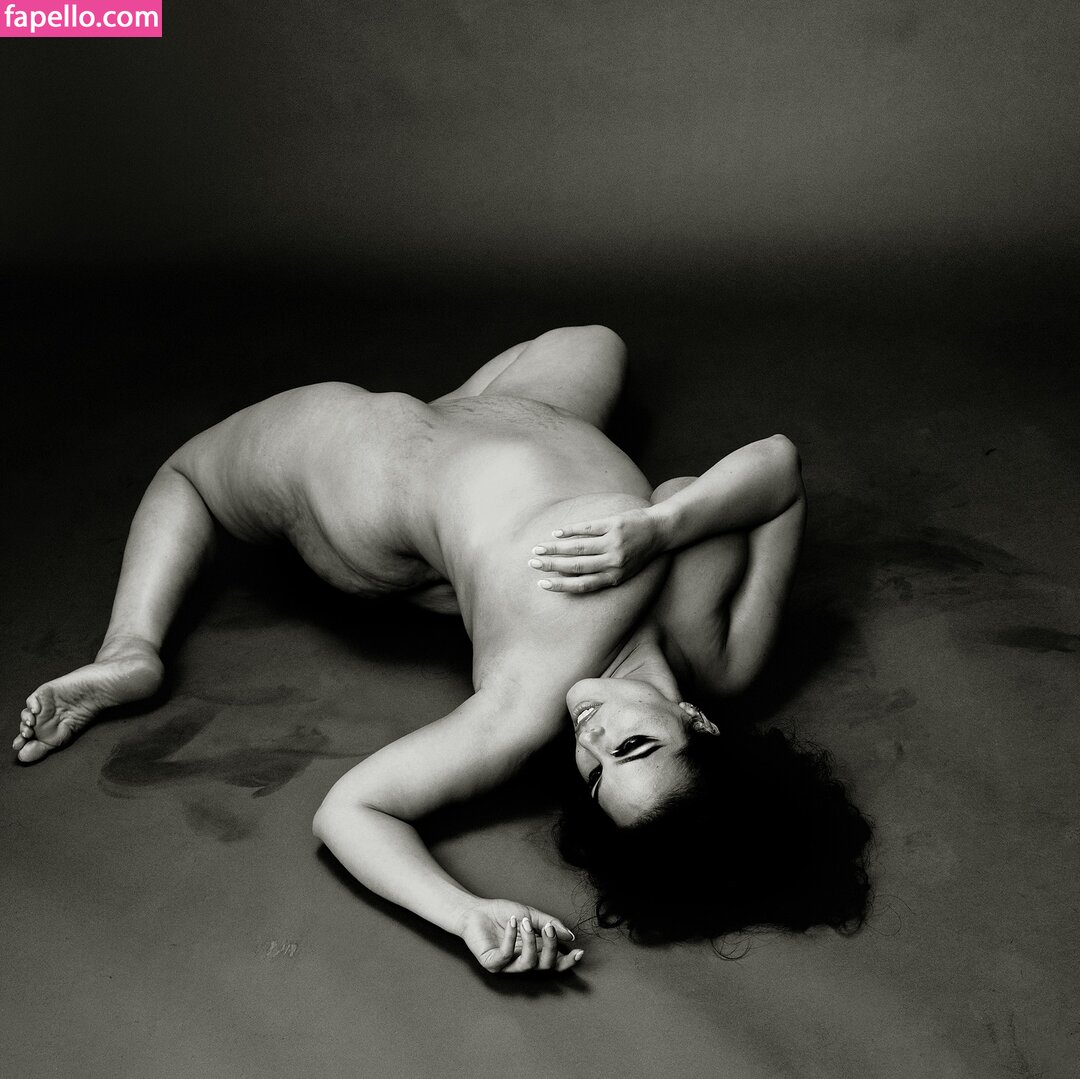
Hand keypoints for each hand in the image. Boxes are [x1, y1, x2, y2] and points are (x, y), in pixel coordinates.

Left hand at [459, 899, 582, 973]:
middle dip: (551, 947)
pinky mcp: (492, 963)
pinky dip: (510, 938)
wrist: (476, 910)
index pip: (554, 963)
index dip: (567, 961)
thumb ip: (550, 924)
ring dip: (530, 942)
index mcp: (534, 952)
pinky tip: (512, 922)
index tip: (579, 952)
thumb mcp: (531, 914)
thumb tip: (569, 936)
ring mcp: (507, 965)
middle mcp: (522, 962)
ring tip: (525, 922)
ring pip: (528, 963)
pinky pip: (505, 956)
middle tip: (549, 929)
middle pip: (545, 966)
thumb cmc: (503, 914)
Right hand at [528, 507, 665, 593]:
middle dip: (552, 565)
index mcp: (615, 577)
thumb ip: (603, 575)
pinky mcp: (613, 525)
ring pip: (578, 547)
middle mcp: (614, 562)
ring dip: (555, 548)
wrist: (660, 531)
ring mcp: (613, 542)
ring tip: (539, 548)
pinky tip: (556, 533)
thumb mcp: (625, 571)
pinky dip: (569, 531)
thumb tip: (573, 577)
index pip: (583, 585)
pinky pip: (587, 528)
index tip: (542, 584)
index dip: (561, 585)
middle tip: (533, 563)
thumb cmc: (639, 554)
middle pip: (576, 566)